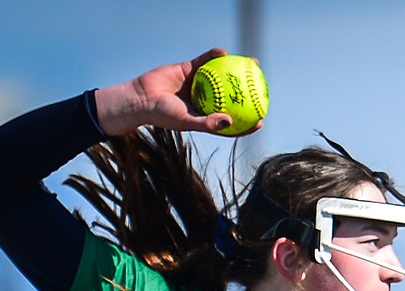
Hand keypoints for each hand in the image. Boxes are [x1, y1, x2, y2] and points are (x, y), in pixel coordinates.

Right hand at [93, 48, 258, 136]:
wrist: (140, 97)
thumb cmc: (162, 114)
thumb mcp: (186, 121)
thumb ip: (207, 123)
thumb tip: (229, 121)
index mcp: (207, 116)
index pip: (232, 122)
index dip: (247, 122)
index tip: (260, 121)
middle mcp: (206, 100)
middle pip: (232, 96)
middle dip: (249, 92)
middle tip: (263, 88)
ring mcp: (199, 84)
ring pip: (223, 76)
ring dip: (237, 70)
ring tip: (251, 64)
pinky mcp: (190, 69)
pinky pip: (206, 61)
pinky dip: (214, 56)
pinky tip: (224, 53)